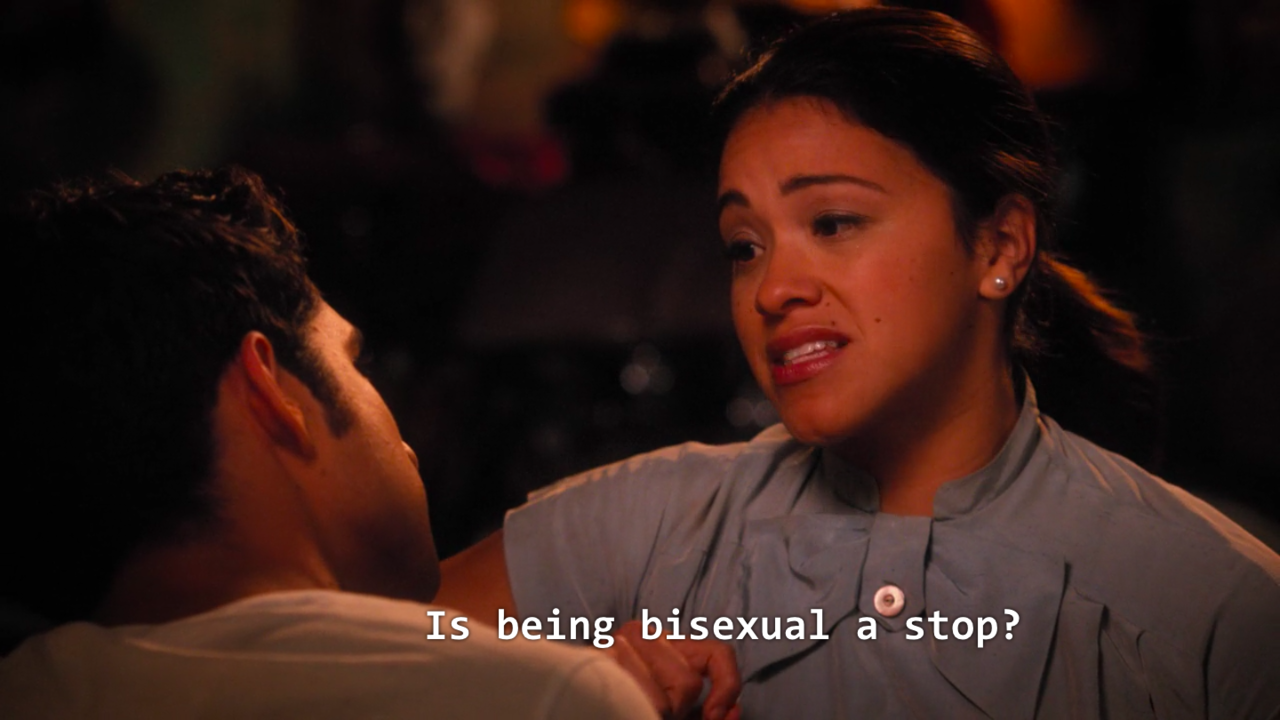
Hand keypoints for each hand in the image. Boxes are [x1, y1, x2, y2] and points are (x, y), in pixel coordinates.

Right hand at [605, 620, 741, 719]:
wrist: (562, 700)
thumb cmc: (620, 704)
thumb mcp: (672, 710)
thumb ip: (704, 715)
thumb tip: (735, 712)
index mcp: (664, 640)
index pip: (717, 654)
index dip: (727, 687)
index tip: (717, 716)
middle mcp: (641, 632)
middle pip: (689, 683)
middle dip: (677, 712)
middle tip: (647, 710)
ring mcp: (618, 645)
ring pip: (667, 698)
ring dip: (653, 714)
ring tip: (624, 707)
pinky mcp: (600, 661)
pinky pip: (643, 703)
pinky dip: (636, 711)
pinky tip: (614, 706)